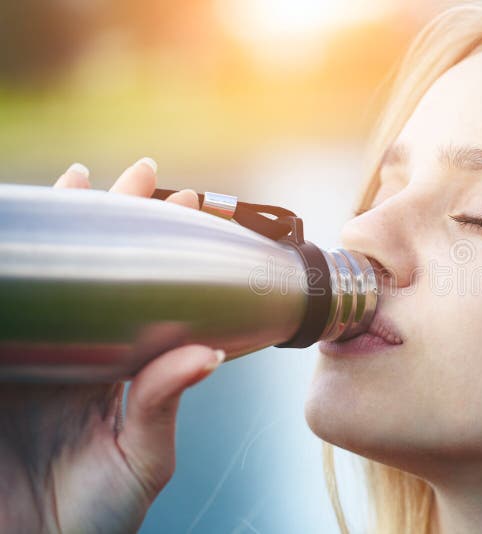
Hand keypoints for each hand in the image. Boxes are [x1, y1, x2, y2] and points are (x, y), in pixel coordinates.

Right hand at [0, 159, 220, 533]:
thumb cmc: (96, 516)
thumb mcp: (142, 460)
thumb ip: (162, 405)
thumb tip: (207, 356)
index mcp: (116, 369)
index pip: (139, 295)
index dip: (156, 250)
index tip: (179, 200)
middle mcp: (73, 355)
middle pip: (91, 276)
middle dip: (106, 222)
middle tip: (128, 175)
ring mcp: (28, 362)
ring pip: (41, 284)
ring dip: (52, 232)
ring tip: (71, 183)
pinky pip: (0, 316)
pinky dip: (3, 276)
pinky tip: (12, 235)